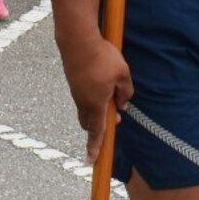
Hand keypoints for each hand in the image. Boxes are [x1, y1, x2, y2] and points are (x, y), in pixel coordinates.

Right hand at [58, 35, 134, 161]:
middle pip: (89, 122)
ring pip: (86, 109)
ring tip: (111, 97)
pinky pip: (82, 96)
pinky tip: (100, 82)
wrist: (77, 39)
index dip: (95, 147)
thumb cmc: (102, 57)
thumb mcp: (123, 74)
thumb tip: (124, 104)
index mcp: (96, 104)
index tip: (91, 160)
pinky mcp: (73, 81)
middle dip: (99, 127)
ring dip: (96, 110)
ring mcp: (76, 91)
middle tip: (115, 119)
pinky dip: (91, 98)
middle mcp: (83, 101)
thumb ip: (126, 92)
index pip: (97, 131)